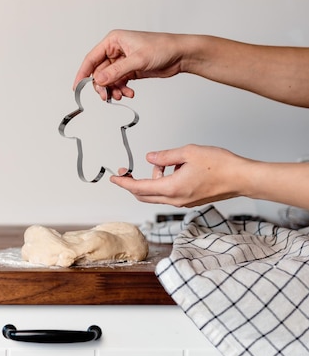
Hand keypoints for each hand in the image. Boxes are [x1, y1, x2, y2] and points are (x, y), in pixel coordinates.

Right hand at [73, 29, 184, 100]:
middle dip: (102, 86)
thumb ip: (116, 71)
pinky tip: (130, 93)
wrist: (179, 55)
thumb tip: (99, 80)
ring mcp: (122, 61)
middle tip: (107, 96)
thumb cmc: (162, 48)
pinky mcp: (130, 70)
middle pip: (99, 72)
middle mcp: (116, 50)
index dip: (83, 73)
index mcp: (113, 41)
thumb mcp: (137, 60)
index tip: (77, 88)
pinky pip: (119, 83)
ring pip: (109, 80)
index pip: (91, 58)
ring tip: (123, 95)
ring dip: (113, 90)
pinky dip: (122, 90)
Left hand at [110, 144, 249, 206]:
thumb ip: (165, 156)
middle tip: (128, 171)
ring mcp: (182, 202)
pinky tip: (176, 169)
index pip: (139, 188)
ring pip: (158, 194)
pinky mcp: (189, 201)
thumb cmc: (220, 166)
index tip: (114, 178)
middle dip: (133, 184)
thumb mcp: (188, 152)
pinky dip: (165, 182)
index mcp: (172, 188)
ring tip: (168, 162)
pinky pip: (170, 193)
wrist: (240, 178)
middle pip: (144, 195)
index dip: (124, 183)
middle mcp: (175, 200)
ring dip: (154, 179)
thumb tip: (150, 158)